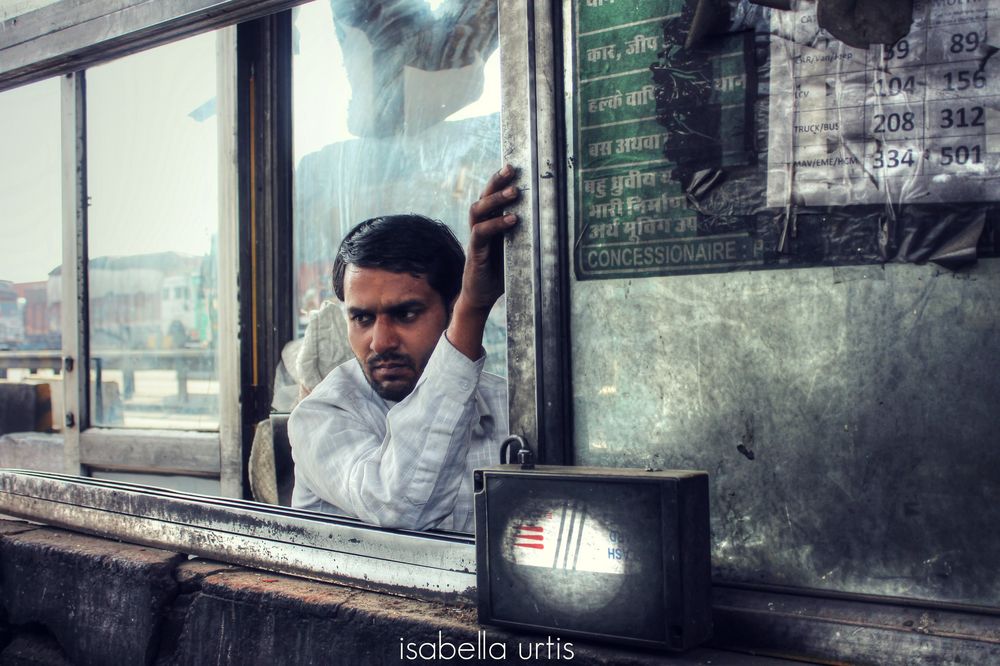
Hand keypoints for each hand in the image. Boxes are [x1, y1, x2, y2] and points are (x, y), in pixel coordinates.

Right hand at [446, 165, 519, 359]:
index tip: (515, 166)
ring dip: (496, 198)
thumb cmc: (501, 273)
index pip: (492, 195)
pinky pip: (481, 232)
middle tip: (512, 169)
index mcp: (491, 223)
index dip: (501, 180)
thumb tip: (558, 228)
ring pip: (479, 209)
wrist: (480, 298)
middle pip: (484, 196)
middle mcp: (480, 226)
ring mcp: (475, 238)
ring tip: (514, 191)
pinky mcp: (474, 252)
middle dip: (497, 180)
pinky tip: (512, 220)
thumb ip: (530, 239)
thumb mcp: (519, 252)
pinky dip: (496, 224)